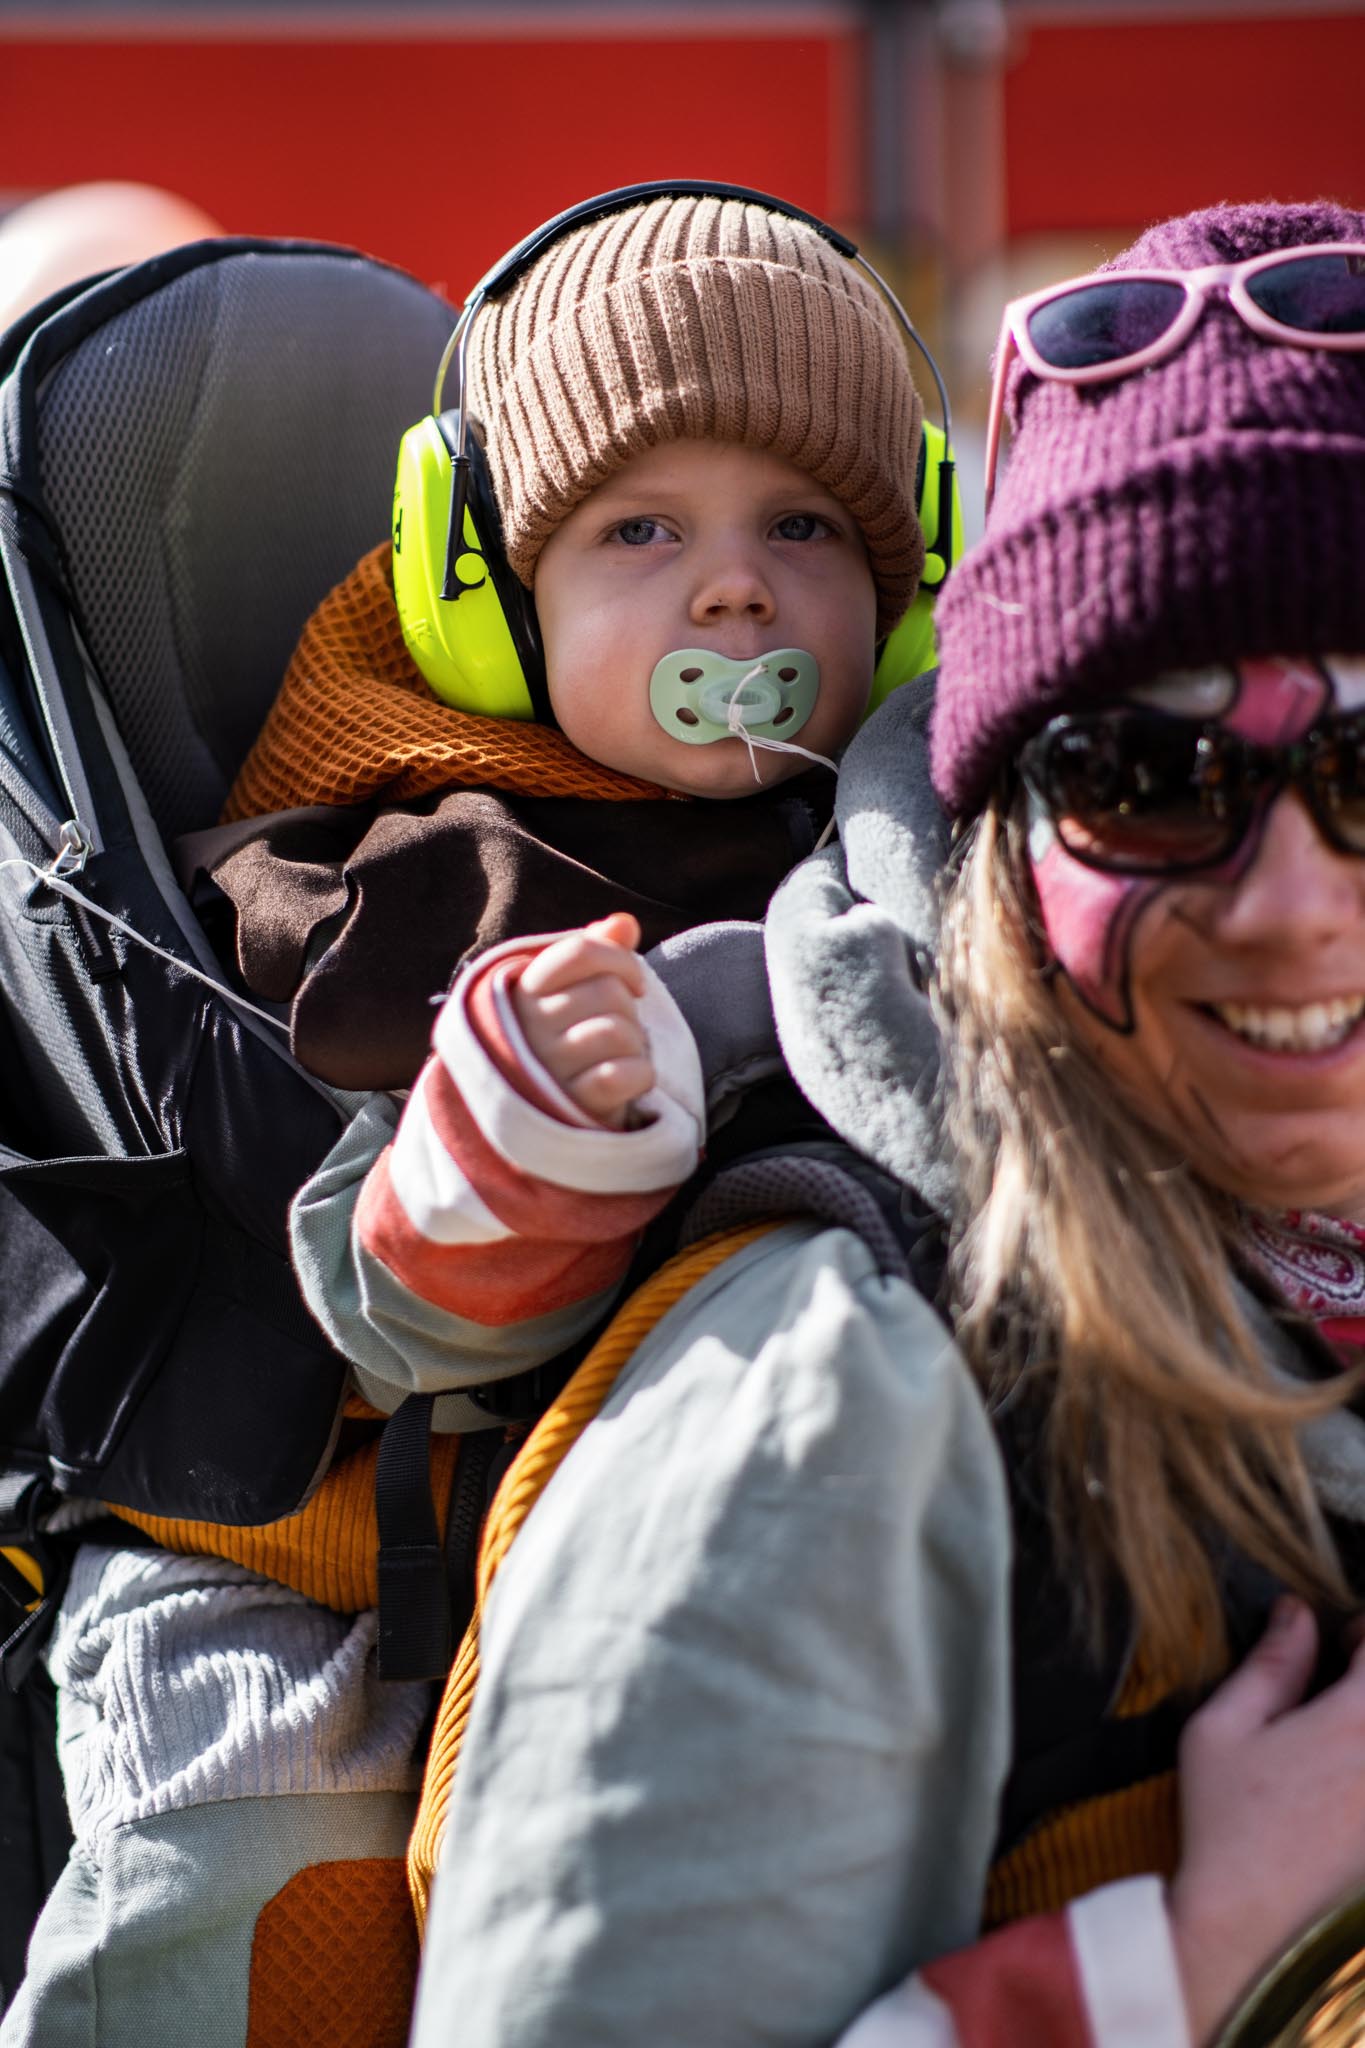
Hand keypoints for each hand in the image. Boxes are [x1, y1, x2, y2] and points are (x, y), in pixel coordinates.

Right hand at [511, 912, 653, 1129]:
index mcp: (524, 990)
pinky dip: (641, 1076)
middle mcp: (529, 1027)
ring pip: (618, 1031)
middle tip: (619, 1032)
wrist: (551, 1121)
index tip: (633, 983)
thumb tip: (623, 923)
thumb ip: (598, 954)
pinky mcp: (570, 1105)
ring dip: (636, 1045)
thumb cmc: (569, 1047)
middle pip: (609, 991)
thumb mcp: (574, 996)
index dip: (620, 960)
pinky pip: (622, 1075)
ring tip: (620, 1058)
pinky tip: (632, 1082)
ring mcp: (547, 1067)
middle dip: (630, 1010)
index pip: (580, 950)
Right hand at [1169, 1599, 1364, 2042]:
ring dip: (1360, 1730)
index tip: (1339, 1644)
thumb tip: (1295, 1613)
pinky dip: (1357, 1775)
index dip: (1362, 1632)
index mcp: (1352, 1721)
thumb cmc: (1228, 1827)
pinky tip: (1341, 1788)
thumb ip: (1269, 1665)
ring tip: (1337, 1740)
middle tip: (1341, 1689)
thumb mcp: (1223, 1730)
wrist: (1252, 1927)